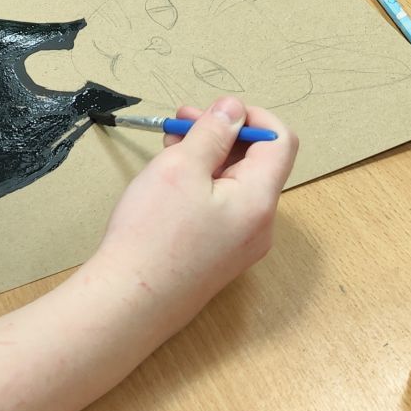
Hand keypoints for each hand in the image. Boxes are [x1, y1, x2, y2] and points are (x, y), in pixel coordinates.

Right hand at [88, 97, 298, 333]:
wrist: (130, 301)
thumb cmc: (153, 235)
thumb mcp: (181, 168)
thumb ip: (212, 133)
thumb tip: (234, 108)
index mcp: (259, 200)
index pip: (280, 142)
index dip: (252, 117)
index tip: (215, 110)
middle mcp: (260, 225)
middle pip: (257, 164)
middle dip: (222, 135)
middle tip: (180, 119)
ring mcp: (241, 244)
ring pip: (236, 185)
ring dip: (209, 158)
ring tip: (170, 145)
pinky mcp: (220, 256)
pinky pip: (223, 208)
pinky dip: (203, 184)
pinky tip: (171, 179)